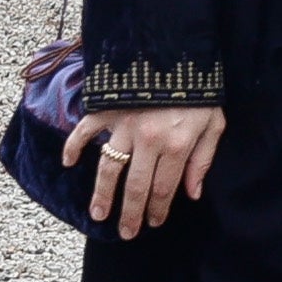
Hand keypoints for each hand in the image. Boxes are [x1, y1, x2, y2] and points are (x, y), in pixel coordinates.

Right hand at [67, 104, 225, 237]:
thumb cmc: (199, 89)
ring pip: (109, 167)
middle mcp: (147, 139)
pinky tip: (67, 162)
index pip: (164, 188)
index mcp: (176, 144)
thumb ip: (203, 159)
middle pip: (135, 186)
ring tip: (98, 214)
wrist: (177, 48)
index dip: (158, 209)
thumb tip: (192, 194)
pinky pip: (85, 130)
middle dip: (130, 213)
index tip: (153, 223)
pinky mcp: (107, 108)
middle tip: (125, 233)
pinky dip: (73, 145)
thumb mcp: (214, 123)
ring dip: (101, 194)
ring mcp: (124, 124)